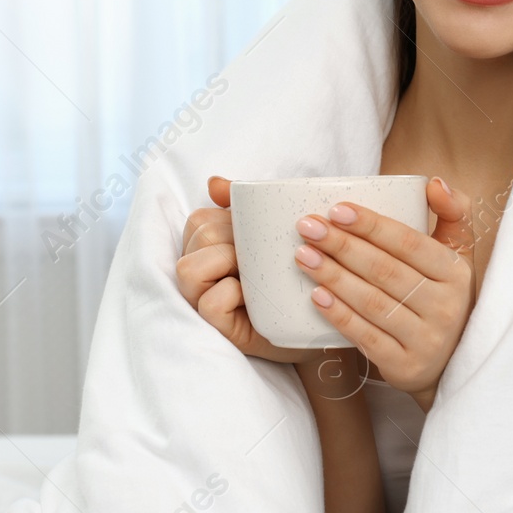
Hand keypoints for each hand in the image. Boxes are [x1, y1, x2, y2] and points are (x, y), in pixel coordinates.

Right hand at [176, 176, 324, 364]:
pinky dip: (232, 295)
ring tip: (255, 276)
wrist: (322, 323)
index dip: (231, 221)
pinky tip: (252, 299)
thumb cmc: (294, 279)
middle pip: (200, 236)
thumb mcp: (275, 236)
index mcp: (209, 248)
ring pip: (190, 268)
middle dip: (235, 241)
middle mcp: (199, 274)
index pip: (201, 219)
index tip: (257, 237)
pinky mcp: (217, 329)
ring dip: (227, 263)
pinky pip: (210, 304)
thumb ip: (246, 207)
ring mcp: (203, 302)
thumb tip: (213, 183)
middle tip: (263, 259)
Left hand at [293, 177, 474, 411]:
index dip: (371, 225)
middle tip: (307, 227)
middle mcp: (446, 307)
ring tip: (302, 255)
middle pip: (385, 270)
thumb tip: (435, 182)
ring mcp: (427, 339)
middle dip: (342, 246)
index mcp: (456, 273)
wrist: (451, 362)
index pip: (409, 243)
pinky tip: (316, 296)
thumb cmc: (443, 297)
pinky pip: (366, 337)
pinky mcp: (406, 366)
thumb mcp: (458, 256)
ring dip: (333, 276)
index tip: (336, 210)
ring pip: (372, 302)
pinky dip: (339, 315)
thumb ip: (453, 213)